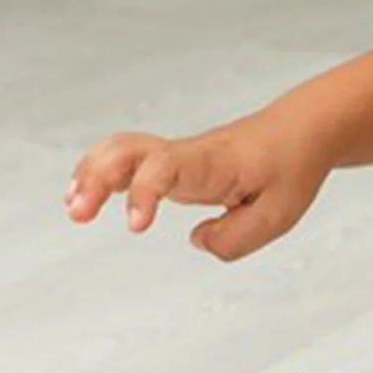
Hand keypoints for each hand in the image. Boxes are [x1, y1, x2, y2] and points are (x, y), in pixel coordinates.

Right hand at [65, 112, 331, 261]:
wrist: (299, 131)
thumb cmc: (288, 168)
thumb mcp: (278, 214)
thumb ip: (236, 238)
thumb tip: (197, 241)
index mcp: (213, 163)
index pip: (166, 166)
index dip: (144, 192)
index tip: (135, 226)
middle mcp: (187, 154)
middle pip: (129, 150)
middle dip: (97, 178)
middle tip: (77, 212)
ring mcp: (176, 154)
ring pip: (121, 149)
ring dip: (90, 174)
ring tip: (73, 207)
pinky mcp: (171, 161)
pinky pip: (126, 159)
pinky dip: (99, 173)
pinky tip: (82, 197)